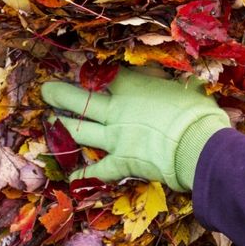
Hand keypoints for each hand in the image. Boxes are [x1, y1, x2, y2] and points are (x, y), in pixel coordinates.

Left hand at [40, 67, 230, 190]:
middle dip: (61, 94)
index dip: (94, 72)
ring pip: (81, 130)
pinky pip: (98, 171)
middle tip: (46, 90)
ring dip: (65, 125)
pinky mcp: (122, 163)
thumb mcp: (183, 85)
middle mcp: (117, 111)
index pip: (108, 75)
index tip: (84, 67)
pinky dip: (84, 175)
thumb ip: (165, 80)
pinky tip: (71, 178)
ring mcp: (115, 138)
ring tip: (51, 119)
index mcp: (134, 87)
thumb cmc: (196, 111)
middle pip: (82, 100)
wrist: (197, 144)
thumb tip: (160, 74)